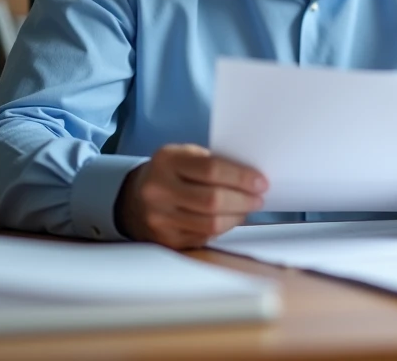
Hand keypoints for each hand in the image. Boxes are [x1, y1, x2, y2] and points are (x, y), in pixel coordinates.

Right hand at [115, 144, 265, 248]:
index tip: (261, 182)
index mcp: (167, 160)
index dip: (241, 178)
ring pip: (211, 224)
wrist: (135, 197)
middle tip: (258, 197)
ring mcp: (159, 218)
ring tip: (247, 208)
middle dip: (243, 200)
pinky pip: (204, 237)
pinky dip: (223, 228)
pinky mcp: (165, 239)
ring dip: (237, 217)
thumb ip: (213, 162)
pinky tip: (229, 219)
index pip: (211, 170)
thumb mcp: (186, 155)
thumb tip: (252, 178)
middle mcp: (158, 190)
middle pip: (212, 200)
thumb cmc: (172, 172)